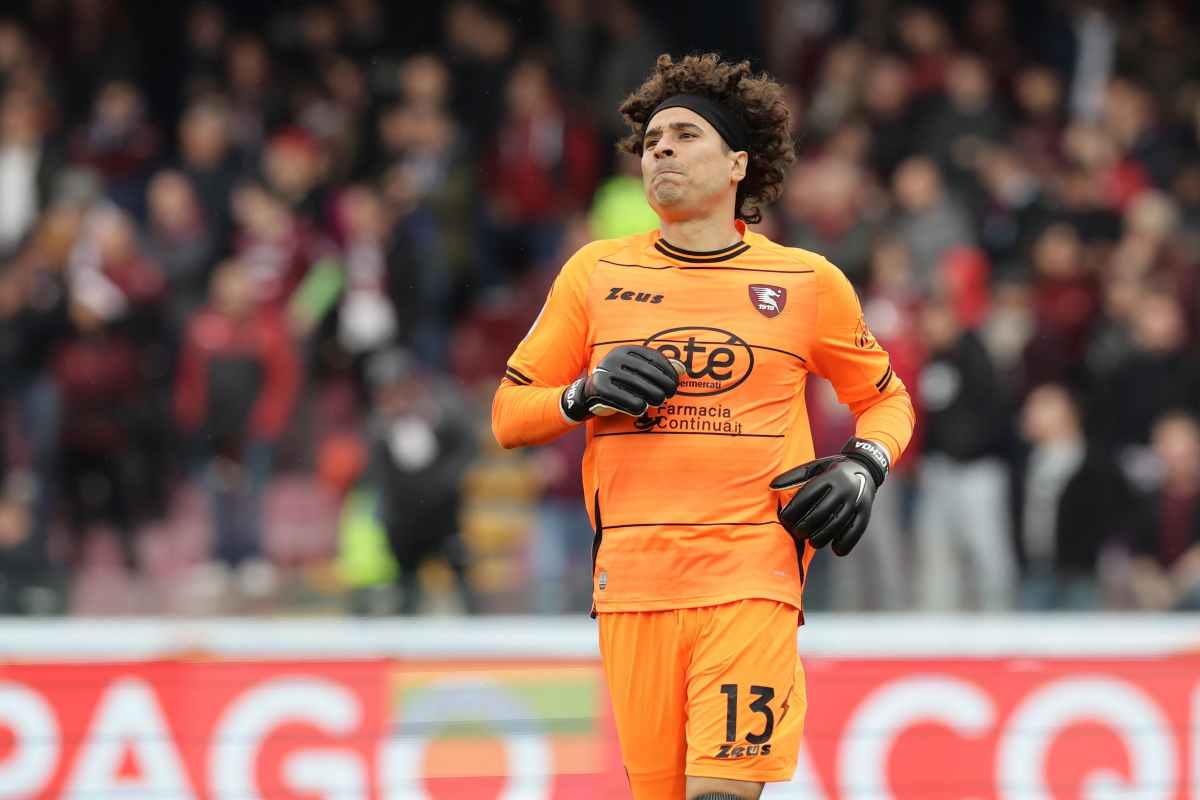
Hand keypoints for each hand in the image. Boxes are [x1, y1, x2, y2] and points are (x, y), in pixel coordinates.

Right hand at [560, 345, 684, 420]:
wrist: (587, 395)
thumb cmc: (619, 384)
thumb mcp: (637, 374)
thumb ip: (658, 370)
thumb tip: (683, 369)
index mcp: (626, 350)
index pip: (653, 357)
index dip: (668, 370)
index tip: (676, 382)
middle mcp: (615, 357)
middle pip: (647, 371)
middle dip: (662, 384)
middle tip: (670, 394)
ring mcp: (606, 371)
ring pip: (637, 385)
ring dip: (652, 395)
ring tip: (658, 401)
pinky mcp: (599, 386)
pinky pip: (623, 397)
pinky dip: (635, 404)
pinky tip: (641, 409)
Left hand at [770, 438, 889, 555]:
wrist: (866, 467)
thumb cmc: (832, 470)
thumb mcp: (815, 467)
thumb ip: (794, 476)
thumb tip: (772, 486)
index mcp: (830, 477)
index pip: (808, 495)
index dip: (794, 509)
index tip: (784, 520)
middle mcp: (845, 489)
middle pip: (822, 512)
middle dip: (806, 526)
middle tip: (797, 533)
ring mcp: (857, 501)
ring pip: (837, 524)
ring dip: (822, 537)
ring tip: (813, 542)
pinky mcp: (866, 512)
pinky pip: (855, 531)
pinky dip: (845, 543)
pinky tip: (834, 548)